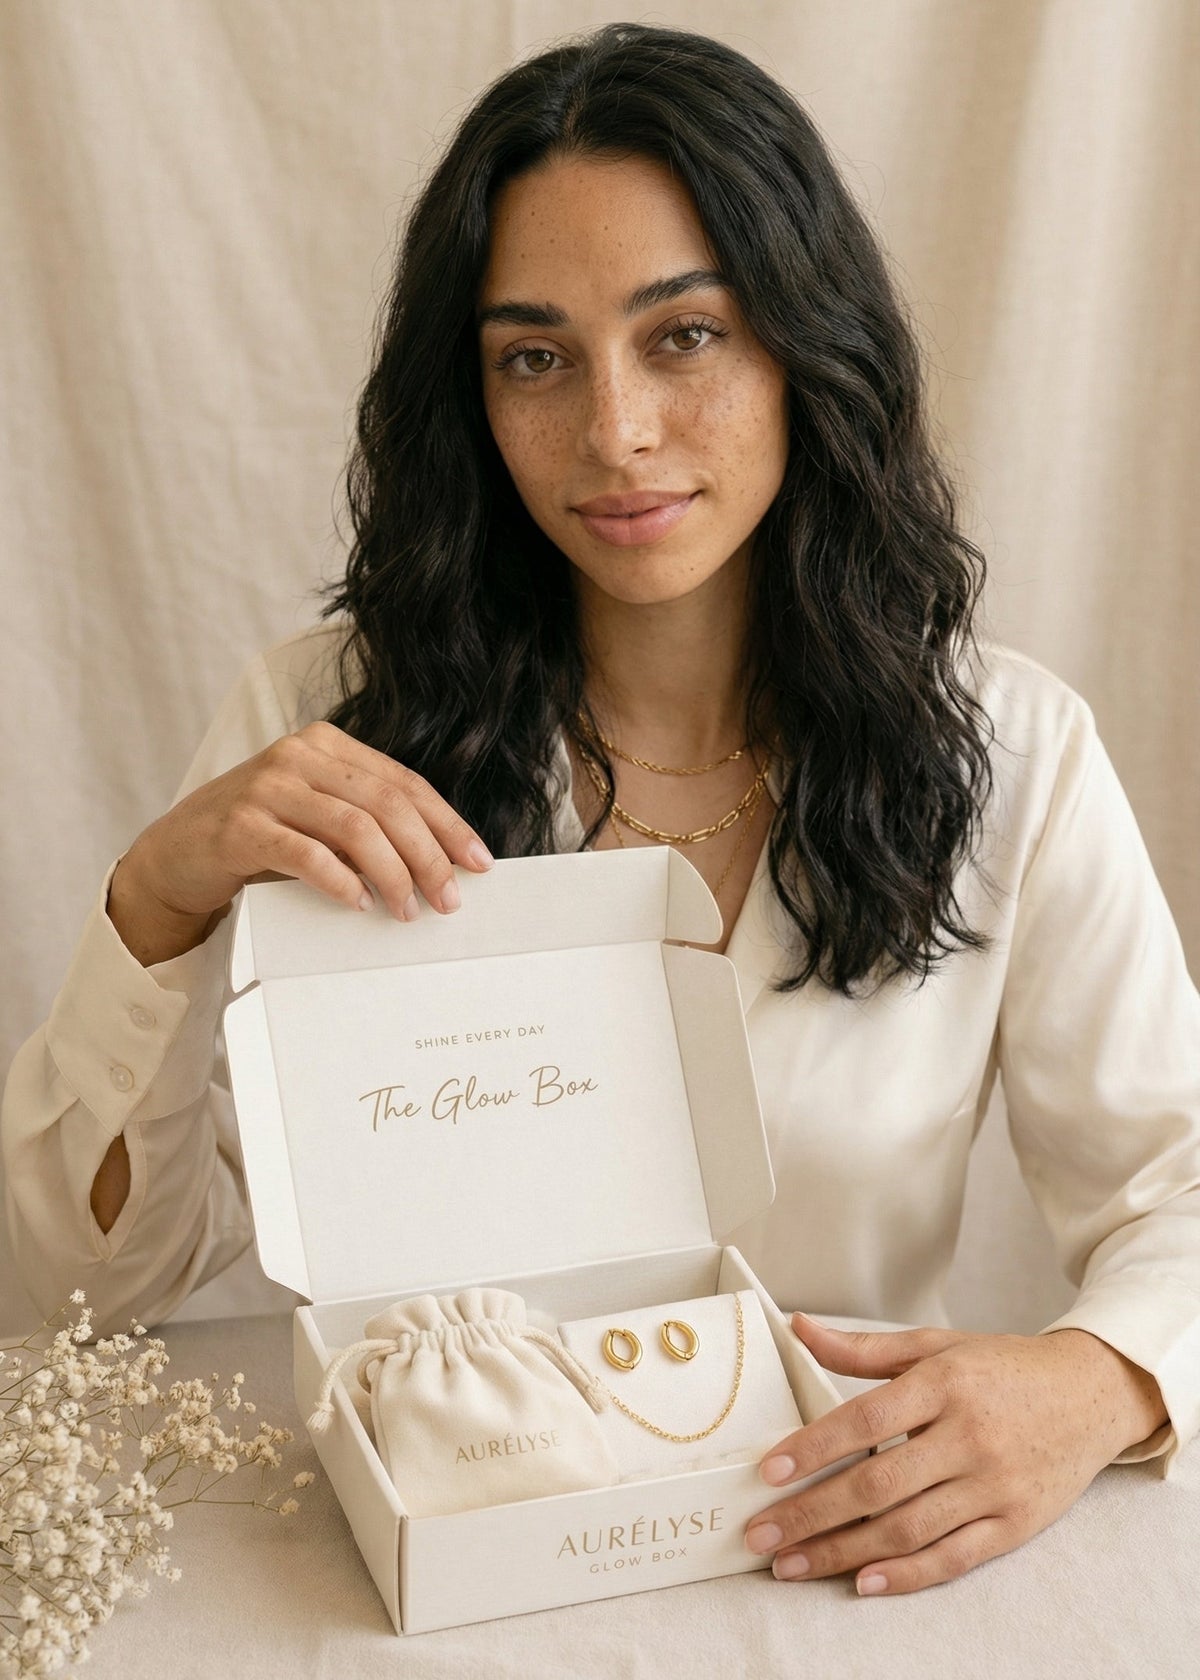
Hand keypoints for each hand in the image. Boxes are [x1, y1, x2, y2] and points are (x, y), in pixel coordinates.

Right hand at [109, 722, 493, 964]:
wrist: (175, 856)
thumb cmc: (258, 840)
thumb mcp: (316, 818)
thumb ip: (364, 823)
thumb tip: (439, 863)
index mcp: (326, 745)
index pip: (403, 783)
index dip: (447, 823)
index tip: (478, 862)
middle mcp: (298, 756)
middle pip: (386, 804)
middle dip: (427, 855)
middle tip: (449, 898)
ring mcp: (267, 787)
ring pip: (354, 827)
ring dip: (391, 873)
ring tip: (407, 910)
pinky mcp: (240, 825)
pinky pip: (306, 853)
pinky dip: (340, 880)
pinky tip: (359, 903)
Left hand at [745, 1315, 1167, 1596]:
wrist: (1091, 1394)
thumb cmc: (1003, 1368)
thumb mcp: (936, 1344)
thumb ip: (864, 1348)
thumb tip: (797, 1328)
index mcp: (944, 1384)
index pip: (866, 1419)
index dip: (814, 1447)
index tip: (769, 1471)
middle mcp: (968, 1436)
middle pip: (878, 1484)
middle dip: (812, 1514)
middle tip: (761, 1535)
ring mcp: (993, 1485)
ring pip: (908, 1529)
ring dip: (843, 1553)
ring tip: (792, 1564)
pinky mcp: (1014, 1524)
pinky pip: (953, 1558)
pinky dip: (905, 1575)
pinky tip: (862, 1582)